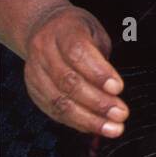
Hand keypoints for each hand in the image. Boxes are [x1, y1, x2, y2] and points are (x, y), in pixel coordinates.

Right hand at [23, 4, 127, 136]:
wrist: (43, 29)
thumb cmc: (77, 31)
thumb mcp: (94, 33)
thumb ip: (102, 58)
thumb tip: (113, 91)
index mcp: (63, 31)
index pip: (78, 53)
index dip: (98, 73)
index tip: (118, 88)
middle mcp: (44, 52)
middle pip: (69, 82)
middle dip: (98, 102)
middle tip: (121, 114)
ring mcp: (35, 73)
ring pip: (60, 102)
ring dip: (89, 120)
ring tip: (113, 128)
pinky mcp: (34, 91)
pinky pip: (54, 112)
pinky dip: (77, 122)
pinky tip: (95, 126)